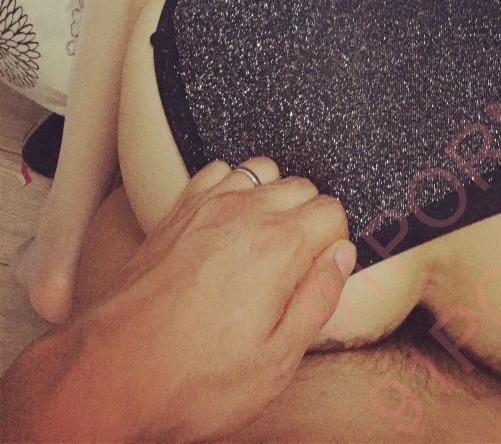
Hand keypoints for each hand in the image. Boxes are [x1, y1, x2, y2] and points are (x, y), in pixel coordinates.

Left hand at [62, 158, 355, 442]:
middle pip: (302, 186)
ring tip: (267, 238)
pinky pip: (219, 170)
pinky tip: (230, 219)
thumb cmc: (191, 377)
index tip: (324, 267)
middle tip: (299, 261)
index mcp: (278, 248)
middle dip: (310, 217)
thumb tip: (341, 259)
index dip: (335, 242)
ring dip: (273, 196)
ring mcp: (208, 206)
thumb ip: (318, 300)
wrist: (113, 372)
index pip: (332, 211)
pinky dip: (232, 185)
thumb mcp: (276, 361)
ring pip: (263, 170)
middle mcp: (245, 214)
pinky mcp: (178, 210)